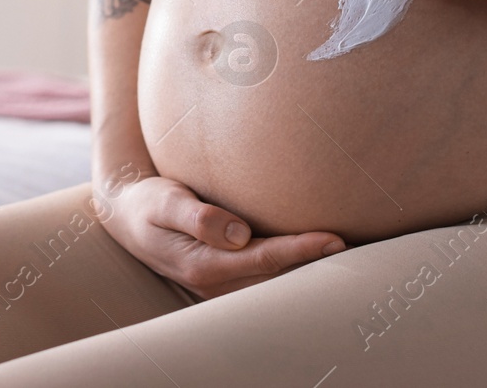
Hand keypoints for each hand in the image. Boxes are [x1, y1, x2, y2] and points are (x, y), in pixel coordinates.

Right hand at [96, 175, 344, 298]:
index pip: (263, 260)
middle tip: (360, 251)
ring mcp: (220, 285)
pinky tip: (313, 258)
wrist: (126, 215)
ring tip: (345, 256)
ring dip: (306, 273)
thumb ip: (198, 216)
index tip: (333, 239)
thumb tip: (238, 233)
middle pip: (276, 280)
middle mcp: (215, 283)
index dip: (300, 250)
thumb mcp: (165, 201)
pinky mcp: (224, 278)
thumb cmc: (148, 202)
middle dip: (314, 268)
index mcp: (202, 265)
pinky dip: (290, 270)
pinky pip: (265, 279)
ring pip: (273, 284)